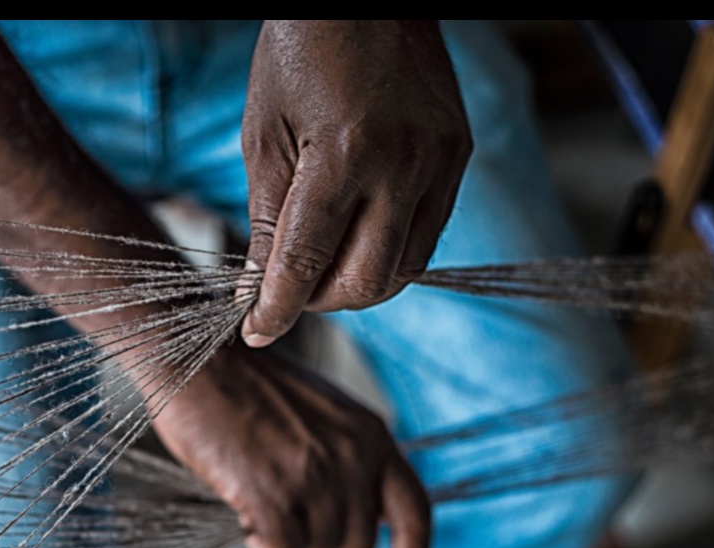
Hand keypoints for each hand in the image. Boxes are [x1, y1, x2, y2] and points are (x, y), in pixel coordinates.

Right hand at [152, 345, 430, 547]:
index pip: (414, 511)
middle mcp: (352, 458)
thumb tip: (360, 521)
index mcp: (371, 435)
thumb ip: (349, 460)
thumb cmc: (248, 387)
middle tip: (285, 513)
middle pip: (357, 545)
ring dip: (287, 541)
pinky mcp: (272, 494)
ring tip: (258, 501)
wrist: (198, 360)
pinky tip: (245, 518)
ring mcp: (314, 477)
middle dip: (322, 542)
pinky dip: (264, 547)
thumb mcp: (323, 414)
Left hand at [239, 20, 471, 347]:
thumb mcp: (264, 132)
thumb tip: (259, 288)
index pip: (308, 261)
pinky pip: (428, 233)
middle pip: (367, 281)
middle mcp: (404, 163)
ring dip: (358, 282)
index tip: (256, 331)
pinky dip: (389, 250)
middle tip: (288, 292)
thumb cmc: (301, 49)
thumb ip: (268, 217)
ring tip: (321, 264)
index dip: (278, 308)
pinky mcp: (458, 154)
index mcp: (345, 154)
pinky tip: (357, 234)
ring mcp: (441, 160)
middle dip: (322, 301)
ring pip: (405, 267)